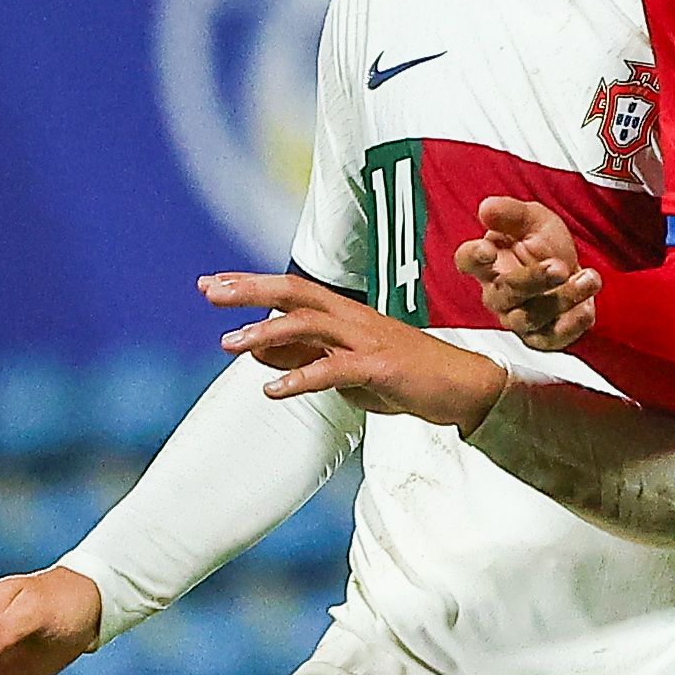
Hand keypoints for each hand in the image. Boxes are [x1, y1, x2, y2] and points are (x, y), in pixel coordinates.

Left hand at [198, 268, 505, 426]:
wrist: (464, 387)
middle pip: (295, 293)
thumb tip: (258, 350)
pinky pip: (333, 369)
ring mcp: (367, 340)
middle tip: (210, 291)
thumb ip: (305, 355)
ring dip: (266, 333)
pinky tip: (273, 390)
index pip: (291, 290)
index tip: (212, 284)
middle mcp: (353, 318)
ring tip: (230, 344)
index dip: (251, 285)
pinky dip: (300, 377)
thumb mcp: (346, 366)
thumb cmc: (407, 376)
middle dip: (250, 290)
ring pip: (309, 325)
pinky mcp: (380, 367)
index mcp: (345, 314)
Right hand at [459, 196, 601, 350]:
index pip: (467, 261)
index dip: (473, 257)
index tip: (487, 250)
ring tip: (588, 278)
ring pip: (529, 317)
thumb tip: (487, 208)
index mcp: (488, 263)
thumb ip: (510, 214)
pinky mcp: (541, 337)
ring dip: (561, 298)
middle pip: (504, 293)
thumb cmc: (544, 244)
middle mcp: (498, 294)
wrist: (572, 269)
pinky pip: (551, 338)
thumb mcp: (533, 219)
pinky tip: (587, 308)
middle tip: (559, 266)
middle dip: (533, 279)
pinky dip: (571, 325)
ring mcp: (517, 318)